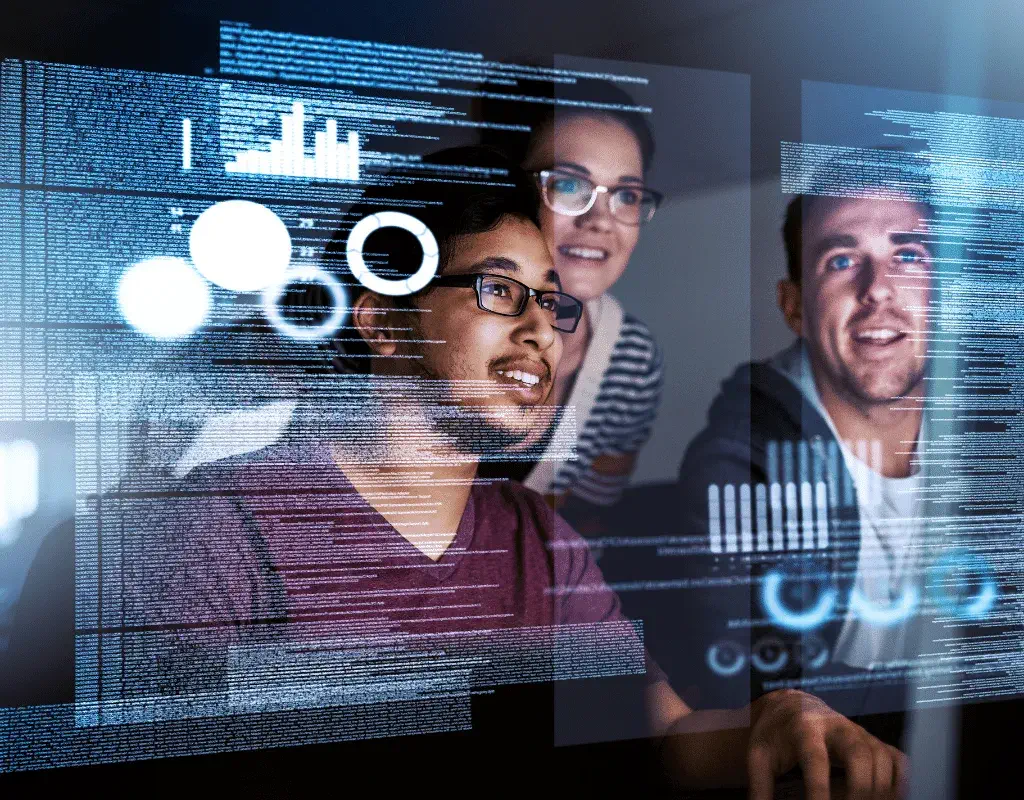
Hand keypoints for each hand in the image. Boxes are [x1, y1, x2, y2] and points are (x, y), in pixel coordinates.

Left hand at [747, 689, 906, 799]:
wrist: (791, 706)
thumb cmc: (775, 734)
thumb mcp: (759, 755)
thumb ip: (760, 785)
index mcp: (805, 726)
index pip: (815, 758)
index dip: (819, 788)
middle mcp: (838, 726)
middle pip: (860, 754)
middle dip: (859, 789)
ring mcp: (860, 733)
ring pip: (883, 758)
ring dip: (879, 791)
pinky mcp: (874, 742)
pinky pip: (898, 761)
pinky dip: (899, 783)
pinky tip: (886, 799)